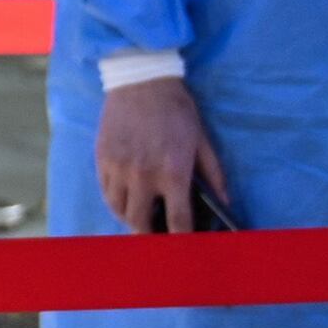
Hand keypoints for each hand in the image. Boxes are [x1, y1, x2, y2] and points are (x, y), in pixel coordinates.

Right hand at [96, 76, 228, 233]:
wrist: (141, 81)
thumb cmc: (176, 110)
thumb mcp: (202, 140)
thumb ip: (213, 174)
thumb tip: (224, 202)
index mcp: (173, 173)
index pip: (177, 221)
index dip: (182, 239)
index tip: (184, 246)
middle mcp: (143, 176)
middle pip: (141, 223)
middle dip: (151, 236)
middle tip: (159, 237)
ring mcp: (119, 168)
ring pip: (120, 211)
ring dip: (131, 220)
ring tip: (141, 220)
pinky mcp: (103, 159)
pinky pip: (106, 193)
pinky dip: (116, 203)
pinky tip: (125, 202)